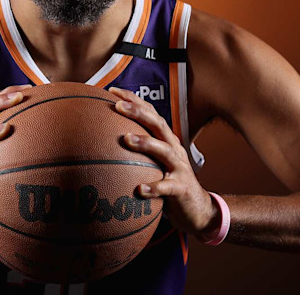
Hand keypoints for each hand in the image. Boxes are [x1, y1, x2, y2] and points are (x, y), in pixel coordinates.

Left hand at [109, 87, 219, 237]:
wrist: (197, 209)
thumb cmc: (168, 182)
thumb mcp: (154, 162)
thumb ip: (136, 151)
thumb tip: (102, 142)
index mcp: (166, 140)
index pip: (150, 114)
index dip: (133, 100)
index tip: (111, 91)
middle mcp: (174, 149)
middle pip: (158, 125)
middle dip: (139, 112)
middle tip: (118, 106)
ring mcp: (179, 168)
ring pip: (164, 151)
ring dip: (145, 143)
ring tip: (126, 138)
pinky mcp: (181, 189)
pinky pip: (168, 187)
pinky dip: (154, 188)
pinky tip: (139, 189)